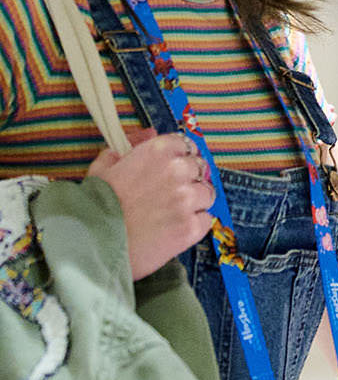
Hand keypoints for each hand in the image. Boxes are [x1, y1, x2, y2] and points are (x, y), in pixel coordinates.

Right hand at [86, 129, 215, 280]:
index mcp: (157, 151)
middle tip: (168, 196)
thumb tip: (148, 133)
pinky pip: (206, 220)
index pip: (185, 145)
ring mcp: (187, 199)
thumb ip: (129, 147)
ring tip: (170, 214)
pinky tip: (173, 229)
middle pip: (199, 168)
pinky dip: (195, 224)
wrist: (89, 246)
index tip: (171, 169)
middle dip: (188, 180)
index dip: (179, 158)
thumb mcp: (103, 168)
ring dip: (194, 202)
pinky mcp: (191, 227)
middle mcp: (177, 171)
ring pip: (206, 194)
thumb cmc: (92, 208)